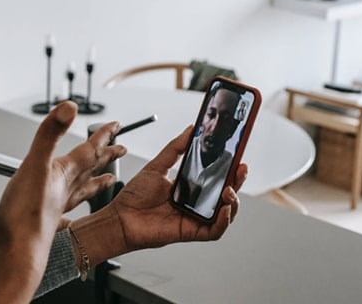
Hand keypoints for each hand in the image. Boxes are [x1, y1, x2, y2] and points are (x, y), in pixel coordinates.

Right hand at [0, 101, 126, 242]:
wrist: (18, 250)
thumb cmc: (25, 214)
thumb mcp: (35, 163)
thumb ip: (50, 134)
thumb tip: (69, 108)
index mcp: (65, 173)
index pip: (91, 149)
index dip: (104, 135)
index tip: (117, 126)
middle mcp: (66, 189)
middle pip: (92, 168)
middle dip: (107, 156)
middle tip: (122, 148)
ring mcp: (58, 206)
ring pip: (83, 190)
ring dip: (96, 181)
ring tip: (107, 179)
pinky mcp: (47, 222)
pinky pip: (65, 214)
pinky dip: (71, 212)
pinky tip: (70, 218)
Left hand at [109, 125, 245, 250]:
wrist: (120, 218)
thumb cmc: (134, 197)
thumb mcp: (157, 166)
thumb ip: (175, 148)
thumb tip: (190, 129)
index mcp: (189, 187)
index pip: (216, 178)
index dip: (230, 169)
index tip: (237, 155)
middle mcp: (194, 203)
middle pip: (226, 194)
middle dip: (238, 182)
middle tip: (241, 168)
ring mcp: (194, 218)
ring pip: (226, 214)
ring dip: (234, 202)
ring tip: (229, 189)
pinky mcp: (191, 232)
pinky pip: (215, 231)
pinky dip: (223, 221)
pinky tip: (224, 209)